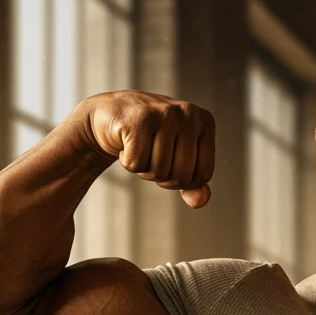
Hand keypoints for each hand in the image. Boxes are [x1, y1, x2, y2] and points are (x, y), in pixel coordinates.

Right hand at [72, 90, 214, 208]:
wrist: (110, 113)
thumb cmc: (149, 137)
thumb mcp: (177, 158)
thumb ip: (193, 183)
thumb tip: (200, 201)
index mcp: (205, 121)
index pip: (203, 176)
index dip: (182, 182)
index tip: (170, 163)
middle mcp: (189, 113)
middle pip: (181, 177)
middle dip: (162, 177)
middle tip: (150, 156)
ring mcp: (164, 114)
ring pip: (159, 172)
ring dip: (143, 169)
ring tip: (138, 147)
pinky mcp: (138, 119)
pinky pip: (137, 164)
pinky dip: (127, 162)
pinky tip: (126, 143)